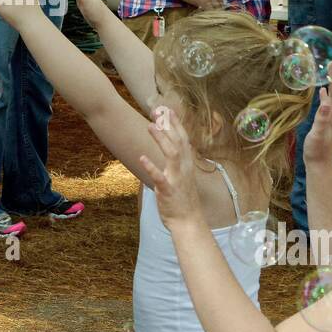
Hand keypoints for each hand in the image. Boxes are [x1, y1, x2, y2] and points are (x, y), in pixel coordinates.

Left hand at [137, 107, 201, 228]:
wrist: (189, 222)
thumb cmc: (184, 199)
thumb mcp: (183, 176)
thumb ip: (177, 162)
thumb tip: (170, 150)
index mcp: (187, 164)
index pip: (183, 138)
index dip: (176, 123)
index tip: (168, 109)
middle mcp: (184, 168)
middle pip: (178, 141)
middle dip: (168, 124)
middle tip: (157, 110)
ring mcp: (177, 178)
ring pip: (171, 154)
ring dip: (161, 139)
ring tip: (150, 126)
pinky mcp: (168, 190)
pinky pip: (160, 177)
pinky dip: (152, 167)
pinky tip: (142, 158)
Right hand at [303, 76, 331, 166]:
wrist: (319, 164)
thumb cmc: (317, 150)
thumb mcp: (317, 135)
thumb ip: (322, 119)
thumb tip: (327, 104)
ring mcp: (331, 118)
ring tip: (331, 72)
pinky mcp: (327, 121)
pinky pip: (328, 104)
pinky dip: (327, 95)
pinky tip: (324, 91)